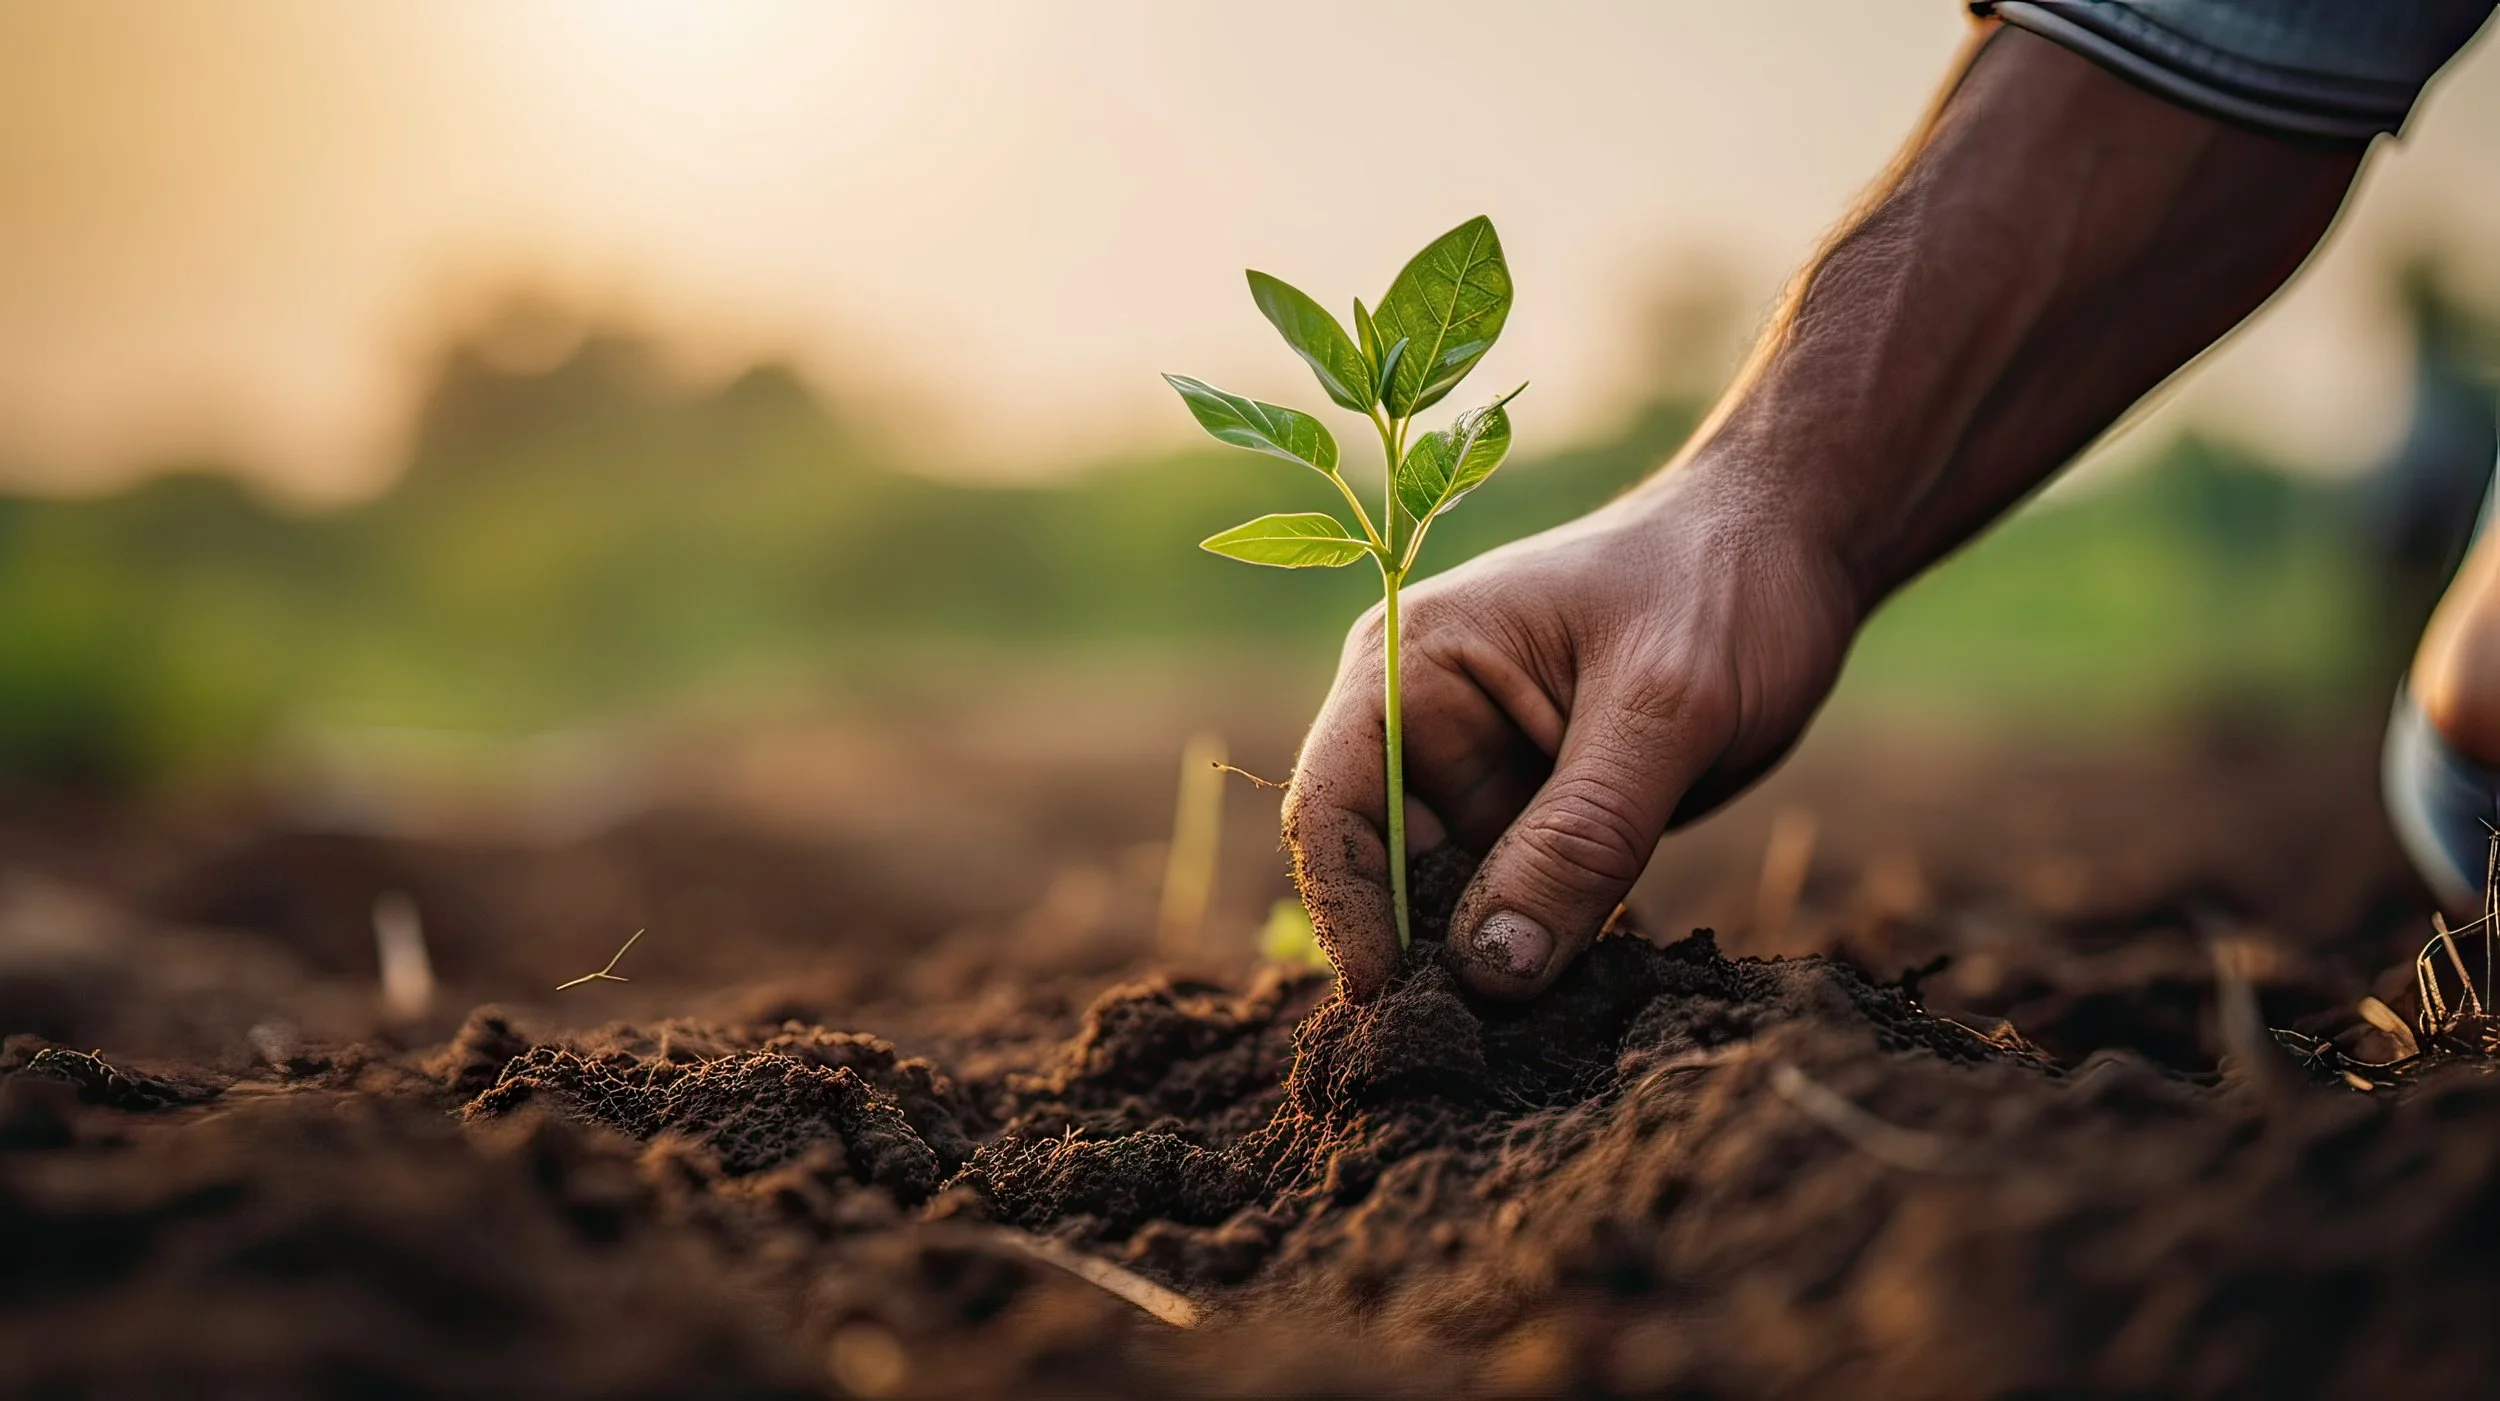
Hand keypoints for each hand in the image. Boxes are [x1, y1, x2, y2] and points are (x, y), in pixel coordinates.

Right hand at [1283, 456, 1857, 1000]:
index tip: (1393, 1005)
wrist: (1794, 549)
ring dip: (1483, 972)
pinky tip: (1570, 1010)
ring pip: (1448, 906)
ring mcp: (1480, 777)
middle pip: (1381, 872)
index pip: (1331, 805)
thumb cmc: (1721, 587)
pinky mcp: (1537, 820)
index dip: (1347, 910)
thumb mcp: (1665, 710)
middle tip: (1471, 1056)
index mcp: (1411, 667)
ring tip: (1528, 1046)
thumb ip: (1580, 837)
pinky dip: (1536, 958)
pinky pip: (1514, 909)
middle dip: (1419, 962)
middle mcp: (1423, 727)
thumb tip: (1491, 972)